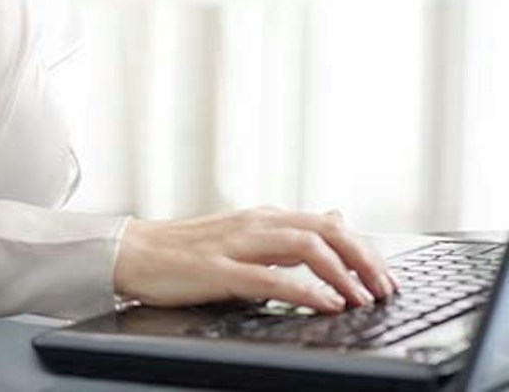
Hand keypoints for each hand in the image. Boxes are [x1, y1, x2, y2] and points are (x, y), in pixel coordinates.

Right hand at [114, 208, 397, 312]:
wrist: (133, 252)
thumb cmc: (184, 249)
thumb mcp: (244, 234)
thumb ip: (288, 231)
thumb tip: (335, 216)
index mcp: (261, 217)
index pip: (326, 223)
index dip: (363, 248)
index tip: (386, 275)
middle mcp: (254, 224)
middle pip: (323, 229)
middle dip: (363, 258)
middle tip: (386, 287)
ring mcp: (236, 245)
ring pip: (303, 246)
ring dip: (342, 272)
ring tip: (363, 297)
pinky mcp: (218, 270)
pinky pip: (269, 278)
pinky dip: (304, 290)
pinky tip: (325, 303)